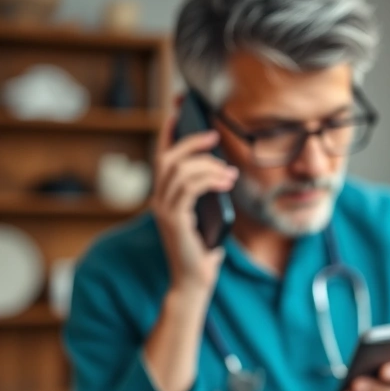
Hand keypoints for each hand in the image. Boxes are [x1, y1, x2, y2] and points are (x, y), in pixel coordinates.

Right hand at [151, 106, 237, 296]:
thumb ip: (209, 195)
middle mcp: (159, 199)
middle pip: (168, 158)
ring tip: (229, 171)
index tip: (181, 109)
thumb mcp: (209, 216)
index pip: (164, 156)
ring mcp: (164, 209)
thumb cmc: (203, 250)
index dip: (171, 131)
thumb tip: (226, 171)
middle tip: (214, 135)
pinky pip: (188, 189)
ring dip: (206, 165)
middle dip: (190, 141)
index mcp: (166, 195)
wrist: (193, 281)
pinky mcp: (173, 220)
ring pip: (178, 171)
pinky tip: (226, 181)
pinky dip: (208, 179)